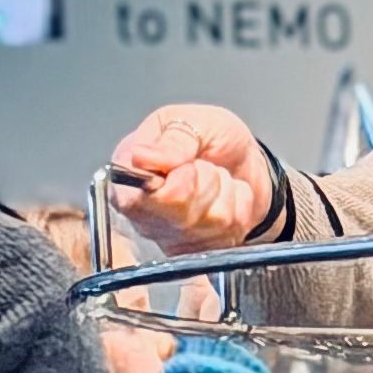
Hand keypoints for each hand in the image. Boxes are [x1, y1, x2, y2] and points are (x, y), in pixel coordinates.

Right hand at [110, 104, 272, 252]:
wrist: (244, 161)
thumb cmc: (210, 139)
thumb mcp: (192, 121)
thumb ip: (172, 139)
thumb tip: (143, 158)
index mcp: (128, 175)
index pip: (137, 199)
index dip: (174, 182)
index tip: (186, 164)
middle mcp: (143, 213)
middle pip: (179, 212)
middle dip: (204, 179)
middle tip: (202, 164)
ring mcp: (173, 237)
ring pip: (211, 221)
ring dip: (225, 190)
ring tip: (216, 178)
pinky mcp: (202, 251)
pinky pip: (232, 231)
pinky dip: (239, 206)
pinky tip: (226, 196)